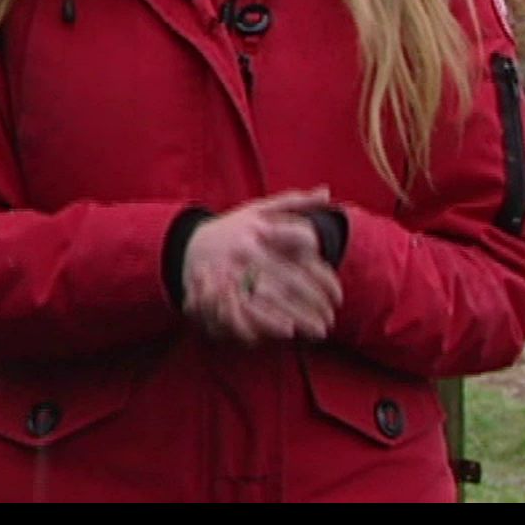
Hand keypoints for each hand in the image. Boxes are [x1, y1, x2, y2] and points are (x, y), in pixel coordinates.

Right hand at [182, 188, 342, 345]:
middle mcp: (249, 251)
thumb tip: (327, 193)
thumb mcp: (259, 209)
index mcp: (262, 230)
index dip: (324, 275)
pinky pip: (249, 311)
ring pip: (275, 299)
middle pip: (292, 280)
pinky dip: (270, 323)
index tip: (336, 294)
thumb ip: (294, 202)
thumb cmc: (231, 229)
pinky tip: (288, 331)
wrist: (187, 246)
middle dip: (316, 302)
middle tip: (331, 317)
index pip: (303, 250)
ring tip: (319, 330)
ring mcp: (234, 273)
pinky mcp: (222, 292)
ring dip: (300, 317)